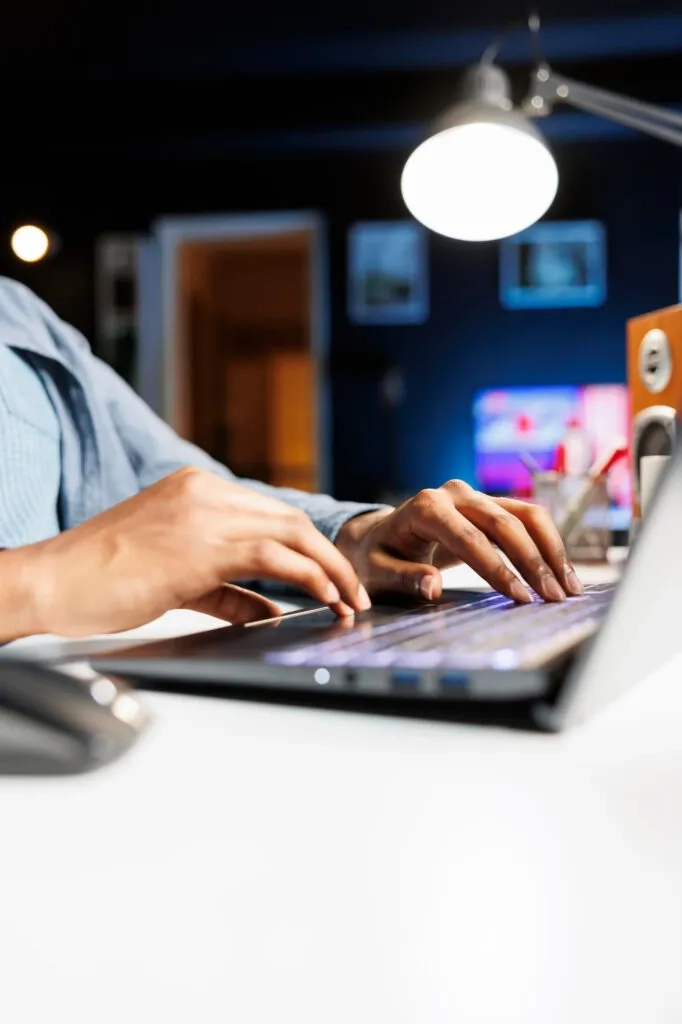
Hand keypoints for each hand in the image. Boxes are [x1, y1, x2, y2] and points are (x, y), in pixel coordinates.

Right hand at [21, 468, 370, 636]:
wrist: (51, 581)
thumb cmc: (100, 581)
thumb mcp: (174, 578)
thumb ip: (227, 590)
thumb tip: (269, 609)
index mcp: (196, 489)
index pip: (270, 513)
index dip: (308, 546)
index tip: (331, 576)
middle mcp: (204, 492)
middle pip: (290, 519)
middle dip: (329, 558)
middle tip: (353, 592)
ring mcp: (203, 514)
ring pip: (291, 533)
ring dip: (330, 570)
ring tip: (349, 602)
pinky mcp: (202, 546)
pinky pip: (274, 557)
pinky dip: (310, 577)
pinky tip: (326, 599)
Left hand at [336, 480, 583, 603]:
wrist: (381, 536)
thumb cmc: (379, 557)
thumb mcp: (379, 572)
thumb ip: (404, 578)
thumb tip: (432, 587)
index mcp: (425, 507)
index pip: (469, 538)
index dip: (497, 568)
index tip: (520, 597)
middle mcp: (454, 494)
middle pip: (505, 522)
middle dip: (533, 562)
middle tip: (553, 597)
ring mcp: (475, 496)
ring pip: (525, 515)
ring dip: (551, 550)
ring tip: (569, 587)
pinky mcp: (491, 504)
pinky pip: (527, 518)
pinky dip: (548, 543)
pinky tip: (563, 571)